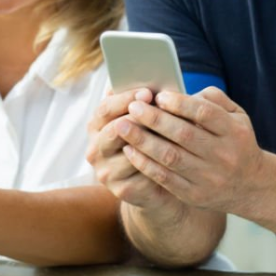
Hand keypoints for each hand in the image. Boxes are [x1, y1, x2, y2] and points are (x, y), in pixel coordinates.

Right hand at [88, 87, 185, 213]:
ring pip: (132, 153)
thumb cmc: (150, 139)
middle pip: (115, 130)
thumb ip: (142, 102)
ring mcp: (106, 172)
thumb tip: (152, 85)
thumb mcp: (143, 118)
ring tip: (179, 130)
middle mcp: (96, 149)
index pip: (105, 109)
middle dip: (141, 118)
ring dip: (156, 140)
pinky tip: (180, 154)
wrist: (150, 183)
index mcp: (97, 126)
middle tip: (163, 109)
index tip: (148, 92)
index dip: (126, 99)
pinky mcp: (122, 190)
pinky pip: (145, 173)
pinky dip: (163, 163)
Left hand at [116, 88, 261, 213]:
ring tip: (122, 126)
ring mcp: (208, 177)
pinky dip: (144, 163)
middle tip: (132, 107)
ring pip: (170, 157)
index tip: (159, 95)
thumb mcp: (238, 117)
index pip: (205, 114)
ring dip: (143, 141)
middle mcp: (223, 155)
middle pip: (184, 135)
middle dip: (154, 120)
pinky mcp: (193, 194)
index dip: (180, 104)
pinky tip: (130, 150)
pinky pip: (164, 178)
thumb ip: (213, 100)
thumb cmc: (236, 142)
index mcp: (234, 132)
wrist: (250, 187)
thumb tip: (180, 93)